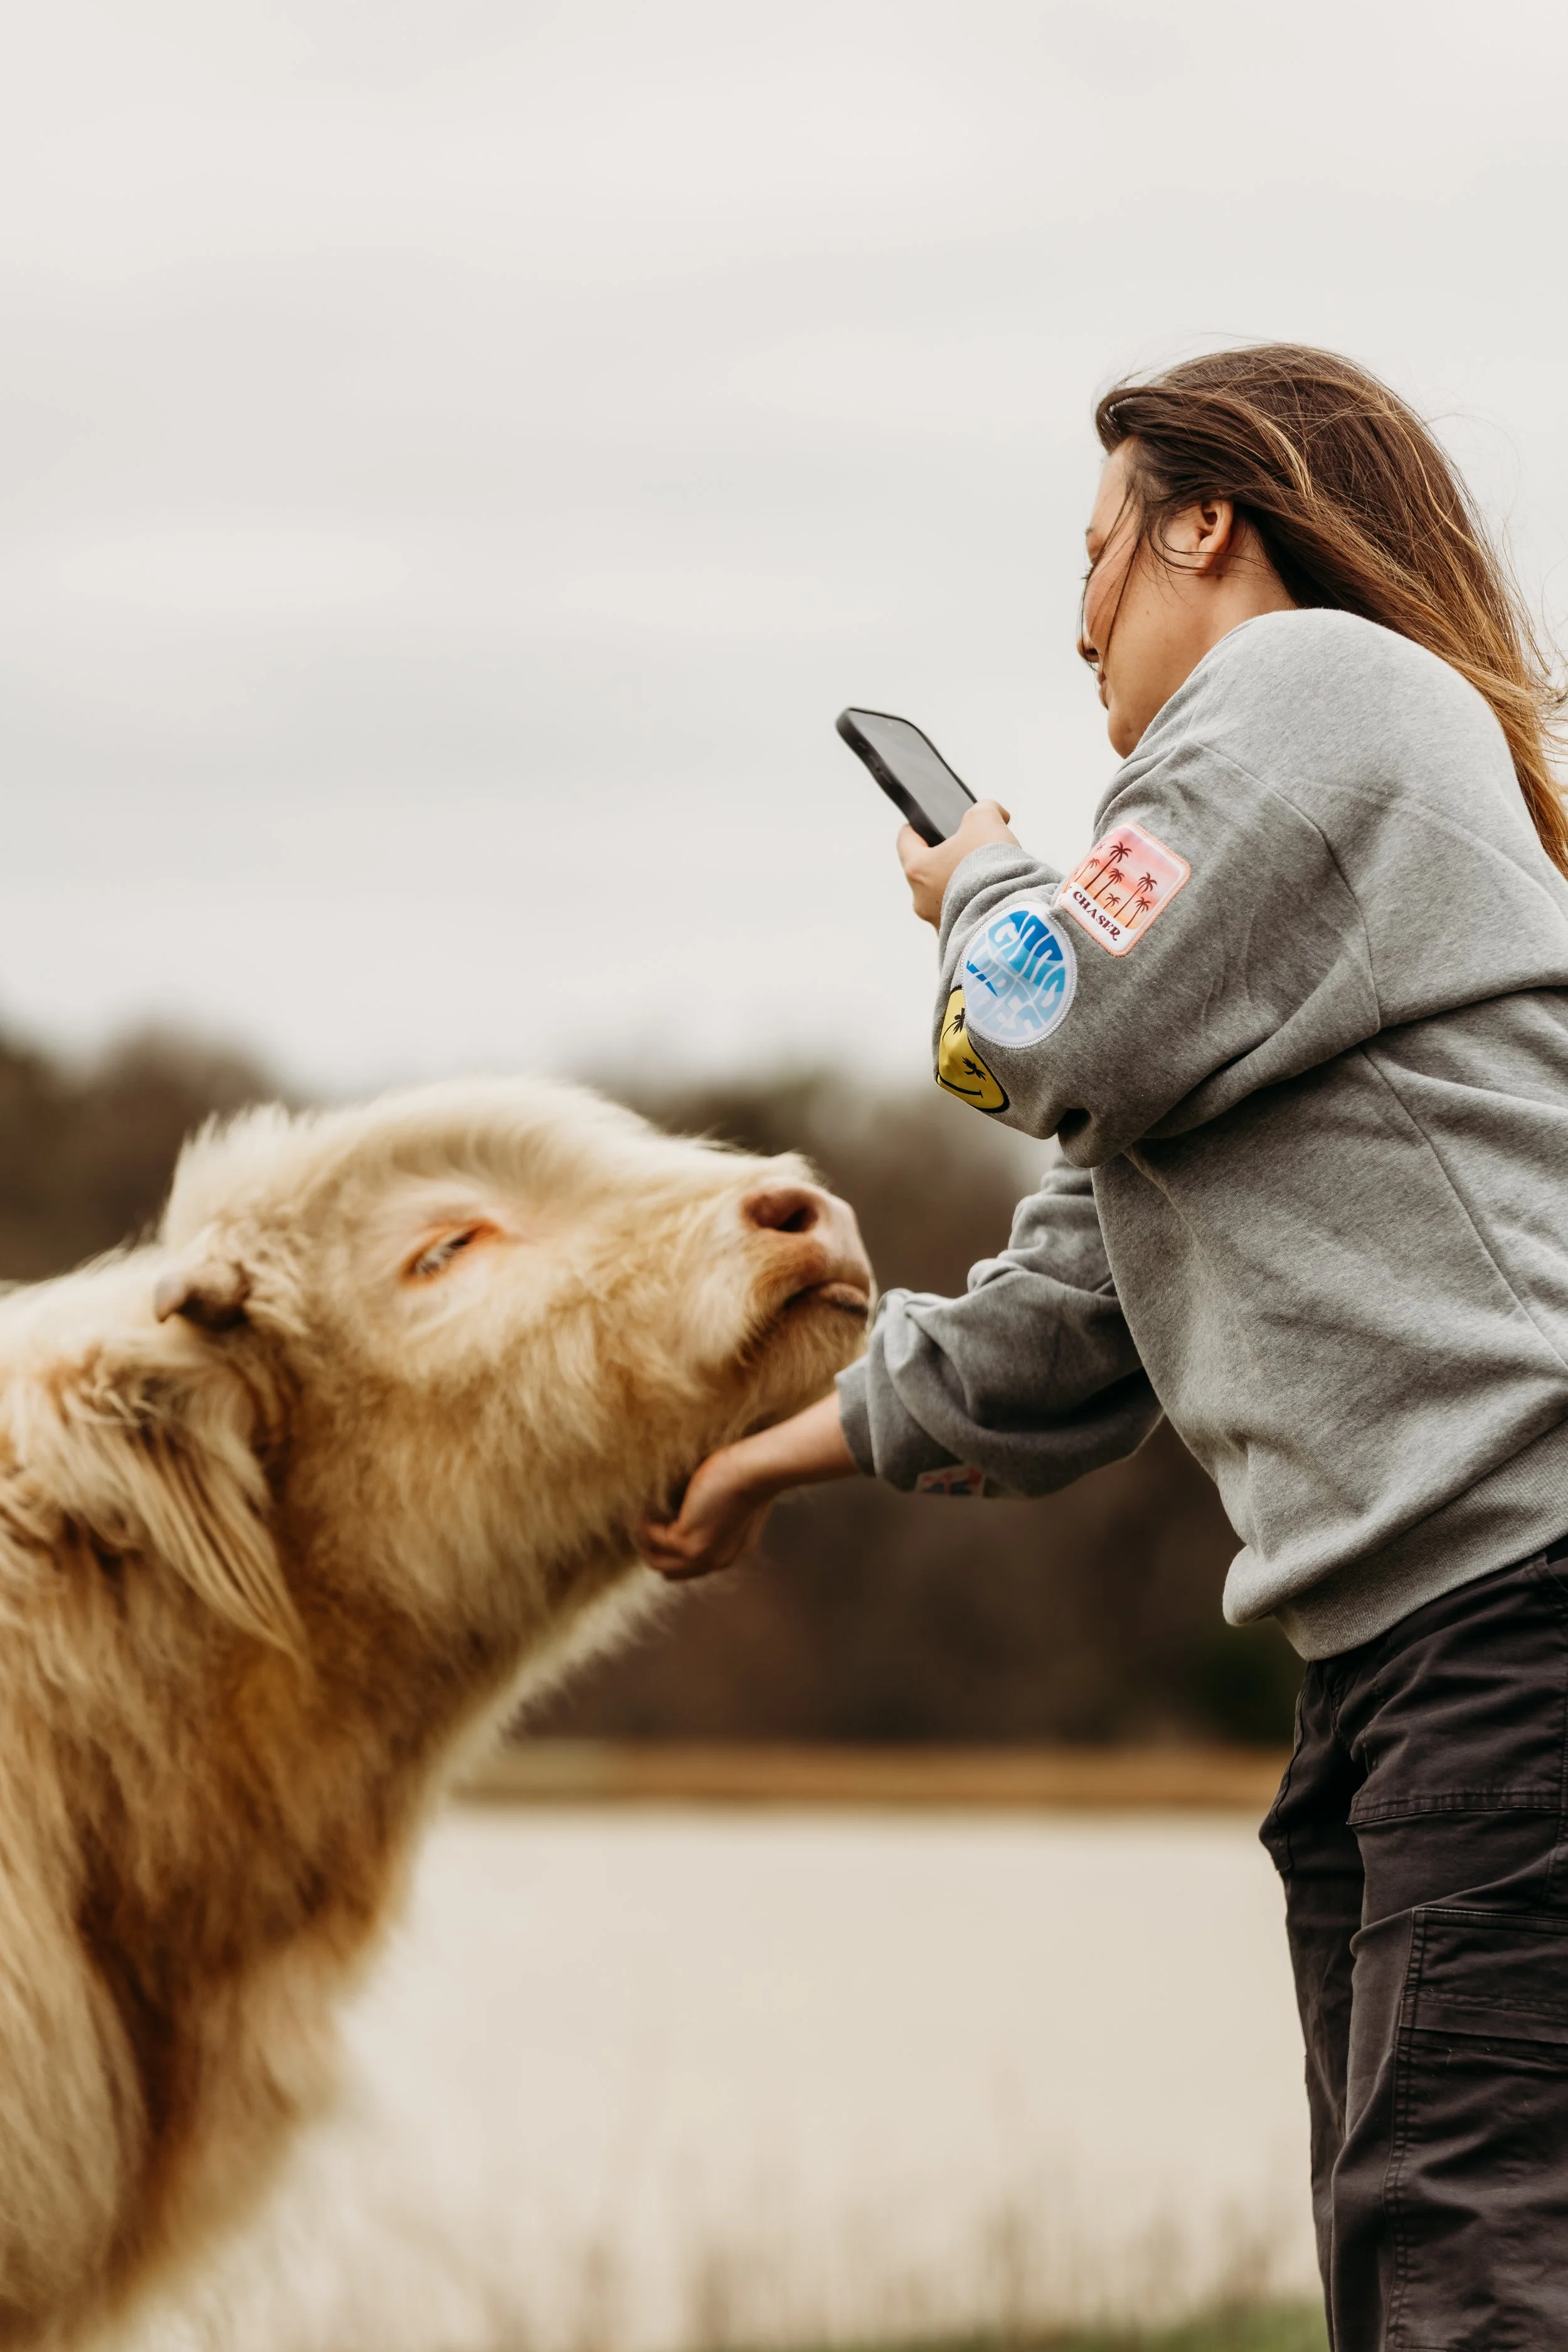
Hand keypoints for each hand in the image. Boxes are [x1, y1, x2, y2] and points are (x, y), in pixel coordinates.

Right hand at [636, 1445, 774, 1580]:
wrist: (756, 1470)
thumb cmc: (749, 1474)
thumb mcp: (735, 1502)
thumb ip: (716, 1514)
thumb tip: (689, 1506)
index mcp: (731, 1553)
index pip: (692, 1566)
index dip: (673, 1550)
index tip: (657, 1528)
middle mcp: (717, 1560)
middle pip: (671, 1571)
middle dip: (654, 1551)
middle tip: (643, 1525)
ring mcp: (701, 1555)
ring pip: (657, 1560)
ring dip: (645, 1540)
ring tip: (639, 1517)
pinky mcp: (687, 1542)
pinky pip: (652, 1537)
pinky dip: (643, 1523)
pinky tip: (642, 1506)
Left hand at [898, 799, 1017, 927]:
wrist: (1011, 913)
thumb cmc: (989, 867)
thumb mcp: (985, 820)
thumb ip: (984, 809)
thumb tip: (993, 812)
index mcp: (918, 869)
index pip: (905, 841)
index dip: (916, 828)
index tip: (926, 825)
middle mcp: (922, 900)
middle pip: (928, 871)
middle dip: (948, 859)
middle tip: (971, 851)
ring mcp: (939, 924)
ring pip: (946, 897)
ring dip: (963, 886)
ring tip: (989, 878)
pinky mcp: (959, 940)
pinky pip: (964, 917)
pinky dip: (976, 906)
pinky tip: (995, 898)